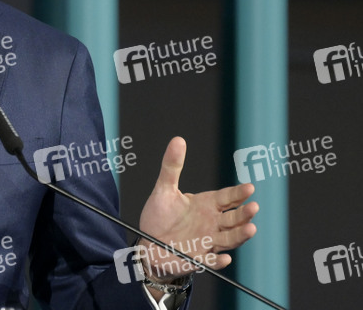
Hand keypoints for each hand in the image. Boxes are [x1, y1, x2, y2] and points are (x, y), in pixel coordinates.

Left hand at [138, 137, 258, 283]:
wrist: (149, 244)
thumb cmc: (160, 216)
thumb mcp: (164, 189)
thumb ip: (171, 167)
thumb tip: (177, 140)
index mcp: (206, 205)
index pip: (227, 197)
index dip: (238, 193)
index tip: (249, 187)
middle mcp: (212, 223)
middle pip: (233, 218)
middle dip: (244, 213)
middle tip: (253, 207)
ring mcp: (208, 242)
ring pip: (229, 239)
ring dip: (240, 235)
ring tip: (250, 229)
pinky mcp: (199, 259)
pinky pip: (211, 261)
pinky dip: (218, 261)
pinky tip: (224, 259)